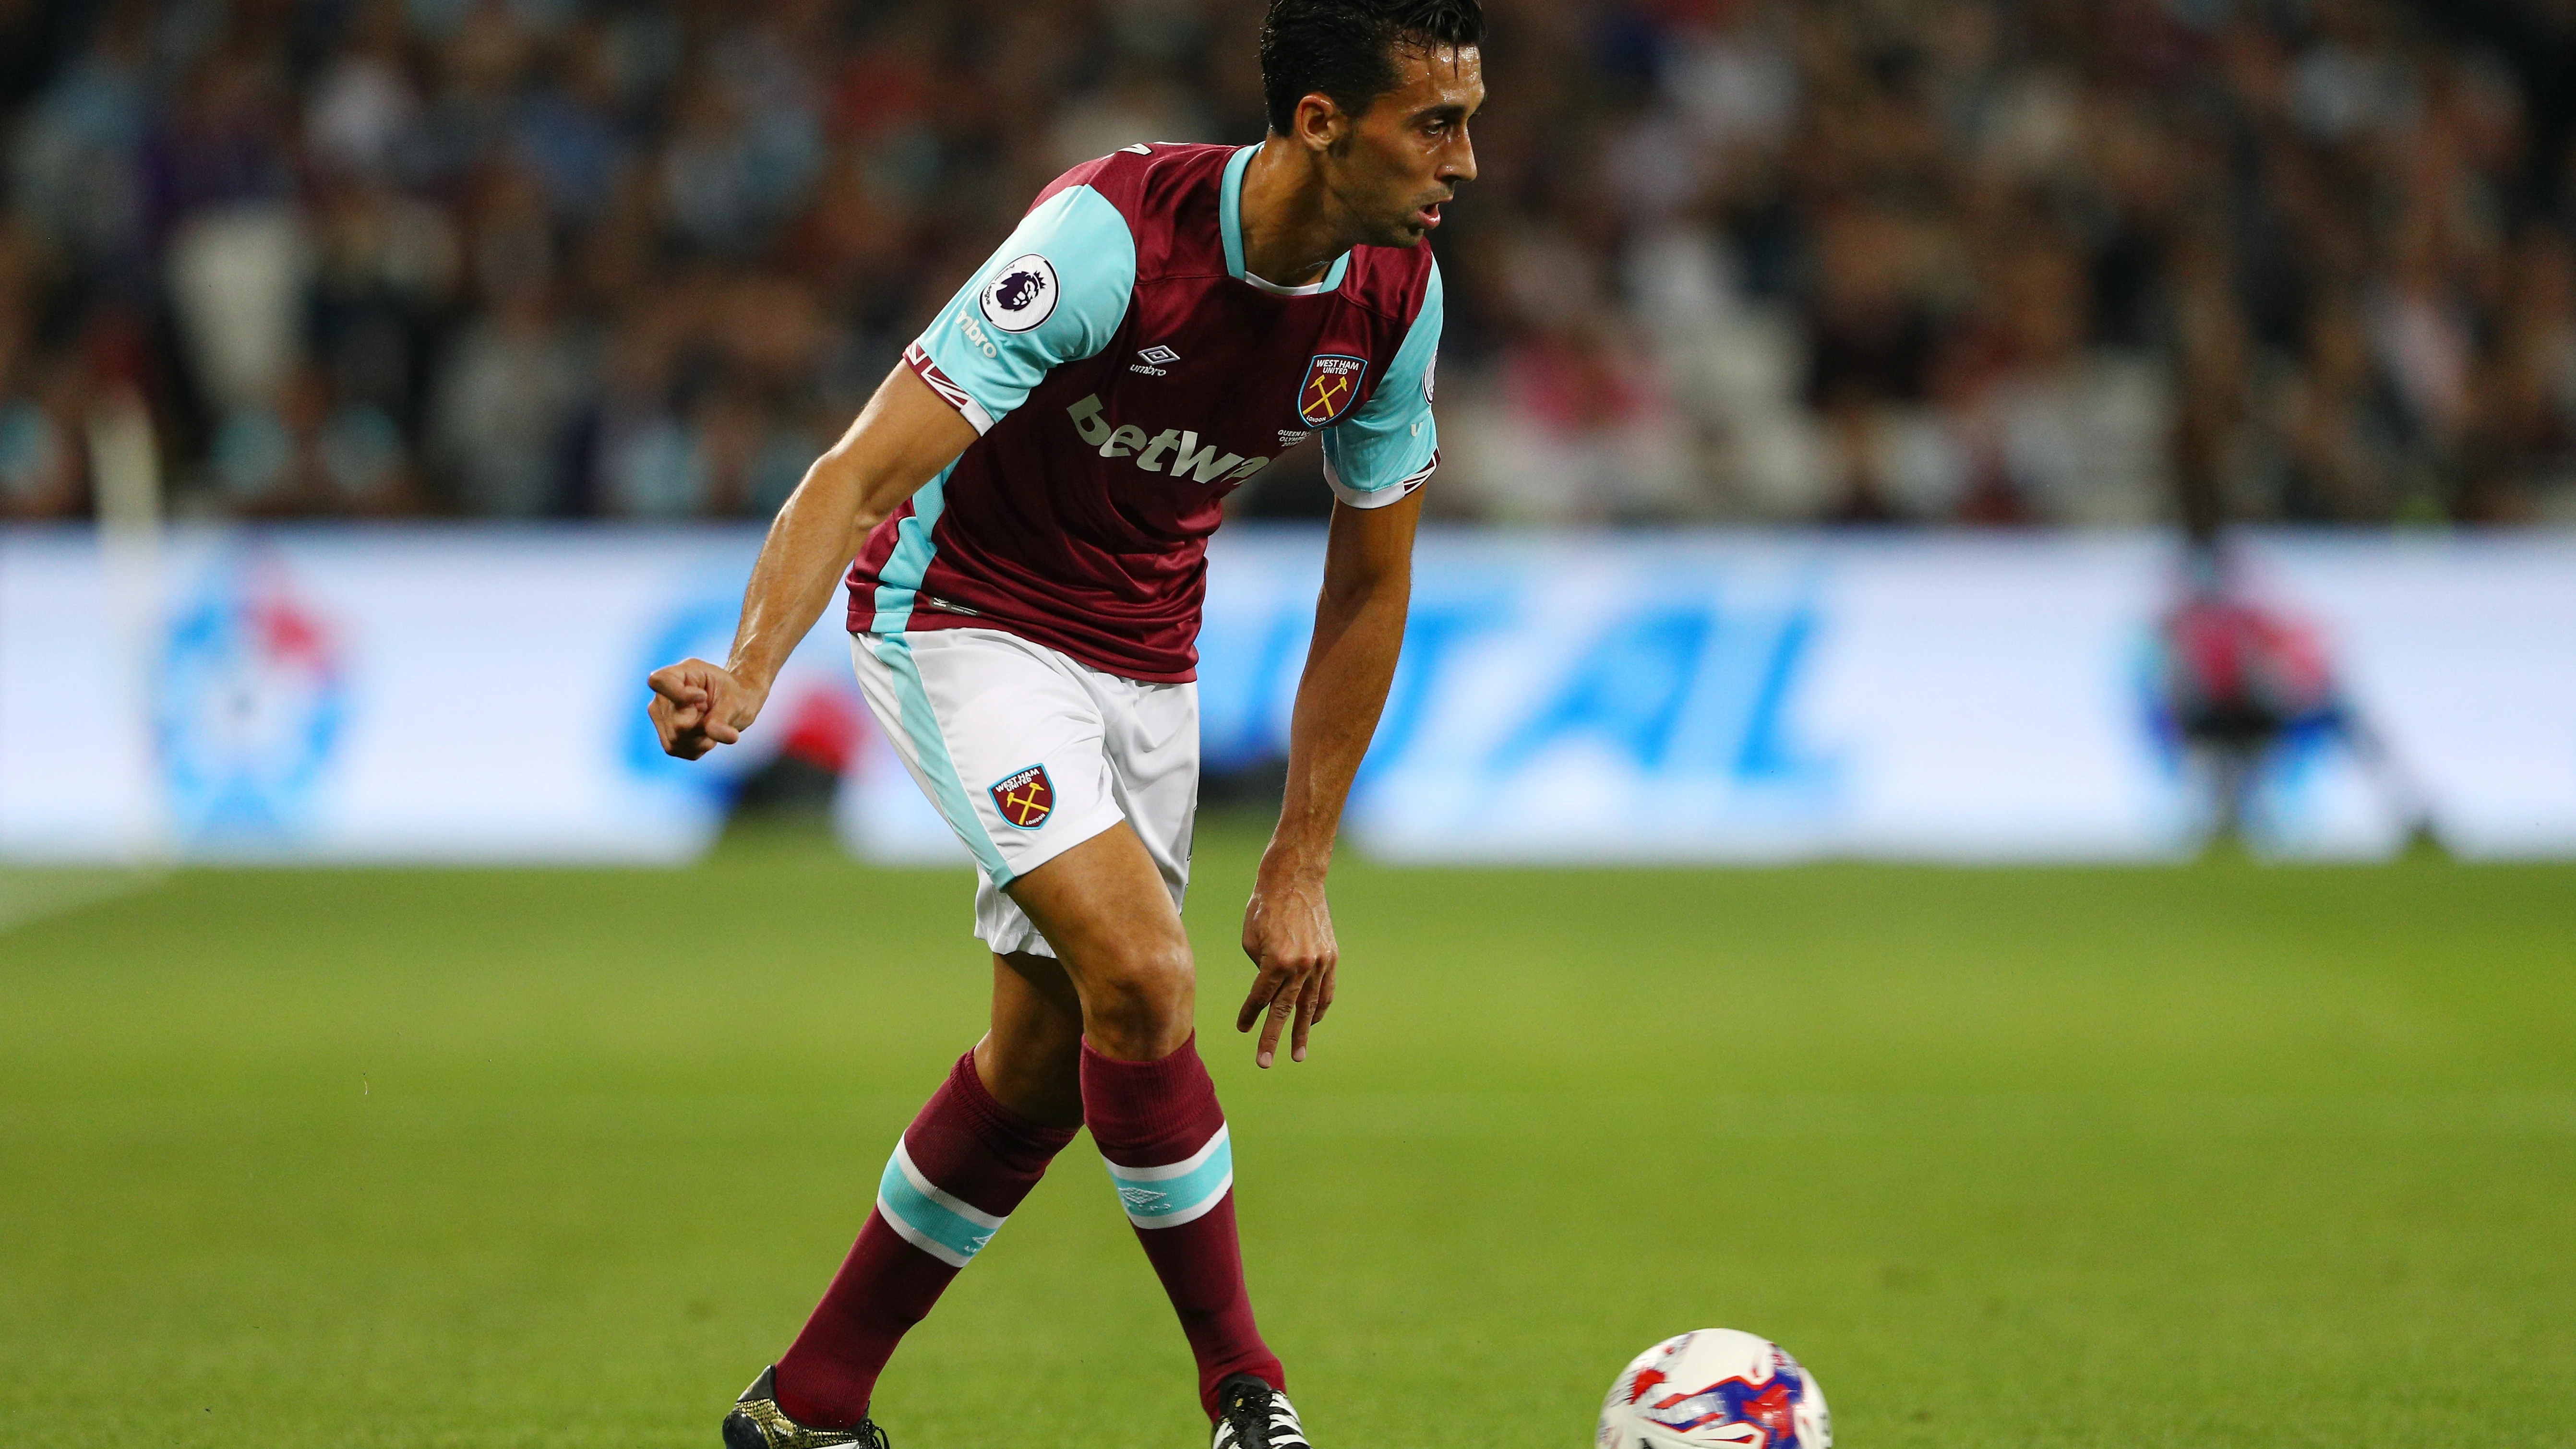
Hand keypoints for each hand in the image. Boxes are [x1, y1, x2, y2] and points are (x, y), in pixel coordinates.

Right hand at [646, 658, 766, 759]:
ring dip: (702, 738)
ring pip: (676, 739)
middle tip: (716, 715)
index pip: (658, 681)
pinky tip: (706, 734)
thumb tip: (728, 737)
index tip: (703, 697)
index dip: (678, 694)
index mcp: (679, 674)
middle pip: (675, 723)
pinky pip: (678, 749)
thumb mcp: (736, 701)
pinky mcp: (665, 736)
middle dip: (702, 726)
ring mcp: (660, 716)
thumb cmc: (734, 695)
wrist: (733, 706)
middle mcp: (663, 695)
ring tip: (711, 724)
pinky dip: (698, 747)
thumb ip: (725, 718)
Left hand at [1237, 863, 1337, 1067]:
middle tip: (1265, 1063)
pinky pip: (1325, 990)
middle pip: (1283, 1010)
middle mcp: (1300, 966)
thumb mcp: (1250, 939)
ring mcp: (1319, 962)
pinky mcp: (1331, 956)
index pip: (1260, 998)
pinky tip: (1312, 1023)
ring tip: (1297, 1055)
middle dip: (1272, 1038)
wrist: (1295, 879)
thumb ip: (1259, 969)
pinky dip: (1319, 1008)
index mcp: (1275, 961)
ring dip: (1301, 1032)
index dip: (1249, 1015)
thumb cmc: (1264, 906)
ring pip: (1308, 1006)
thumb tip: (1268, 989)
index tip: (1241, 1028)